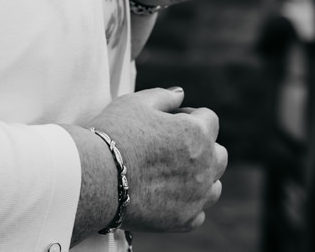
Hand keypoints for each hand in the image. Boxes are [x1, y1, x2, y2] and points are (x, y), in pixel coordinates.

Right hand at [85, 88, 228, 232]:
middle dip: (202, 147)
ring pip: (214, 186)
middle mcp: (204, 166)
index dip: (191, 117)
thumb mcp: (136, 103)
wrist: (96, 177)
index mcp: (197, 133)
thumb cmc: (115, 135)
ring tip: (173, 174)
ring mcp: (197, 196)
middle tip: (173, 148)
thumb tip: (181, 94)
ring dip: (201, 178)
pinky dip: (189, 204)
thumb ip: (164, 96)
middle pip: (218, 154)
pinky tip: (169, 196)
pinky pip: (199, 213)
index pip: (210, 120)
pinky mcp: (184, 220)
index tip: (172, 121)